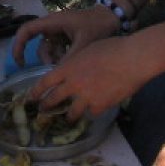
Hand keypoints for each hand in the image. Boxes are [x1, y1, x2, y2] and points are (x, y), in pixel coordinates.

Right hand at [10, 5, 118, 68]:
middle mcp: (52, 27)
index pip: (27, 31)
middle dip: (46, 60)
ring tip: (71, 65)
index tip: (20, 63)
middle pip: (40, 46)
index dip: (18, 45)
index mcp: (52, 22)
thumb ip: (69, 59)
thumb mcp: (83, 43)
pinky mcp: (66, 39)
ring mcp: (59, 33)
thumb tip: (56, 76)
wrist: (114, 19)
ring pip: (50, 51)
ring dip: (57, 60)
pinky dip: (64, 59)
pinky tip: (76, 62)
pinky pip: (59, 52)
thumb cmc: (98, 25)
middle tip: (55, 71)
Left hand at [14, 29, 143, 120]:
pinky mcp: (100, 106)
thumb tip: (76, 69)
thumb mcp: (88, 49)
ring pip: (72, 113)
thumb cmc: (113, 47)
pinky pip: (93, 112)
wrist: (133, 59)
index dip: (36, 91)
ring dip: (70, 116)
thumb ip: (78, 62)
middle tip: (43, 111)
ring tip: (69, 118)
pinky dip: (94, 111)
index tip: (31, 97)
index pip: (45, 82)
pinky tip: (96, 109)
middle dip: (47, 107)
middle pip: (54, 99)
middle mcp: (73, 84)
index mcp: (68, 68)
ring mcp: (86, 97)